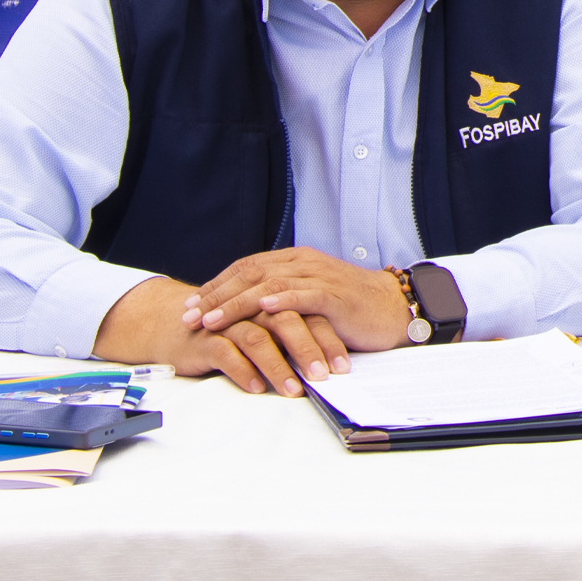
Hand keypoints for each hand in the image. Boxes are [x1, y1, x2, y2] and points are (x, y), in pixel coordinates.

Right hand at [91, 277, 322, 396]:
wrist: (176, 326)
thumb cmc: (233, 330)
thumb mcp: (269, 330)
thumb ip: (295, 337)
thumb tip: (331, 363)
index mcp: (275, 301)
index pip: (308, 315)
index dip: (328, 340)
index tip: (344, 367)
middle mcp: (254, 308)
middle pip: (287, 322)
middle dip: (308, 350)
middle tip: (324, 376)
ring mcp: (229, 323)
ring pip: (258, 339)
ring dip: (278, 366)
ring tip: (294, 390)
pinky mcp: (205, 339)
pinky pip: (225, 354)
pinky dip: (243, 371)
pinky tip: (257, 388)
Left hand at [185, 248, 411, 375]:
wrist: (393, 308)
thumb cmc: (350, 308)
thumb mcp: (309, 297)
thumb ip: (281, 297)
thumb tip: (244, 312)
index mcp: (295, 260)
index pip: (245, 267)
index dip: (215, 285)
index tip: (189, 305)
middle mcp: (303, 263)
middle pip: (249, 274)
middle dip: (215, 296)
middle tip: (188, 316)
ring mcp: (319, 277)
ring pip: (269, 284)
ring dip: (236, 303)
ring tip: (211, 320)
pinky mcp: (335, 296)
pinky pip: (304, 294)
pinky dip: (281, 300)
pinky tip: (262, 308)